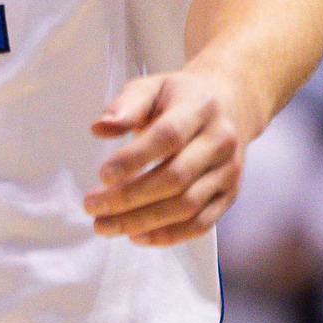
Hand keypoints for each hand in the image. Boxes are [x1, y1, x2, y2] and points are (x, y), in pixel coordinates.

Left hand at [87, 70, 257, 245]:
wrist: (230, 106)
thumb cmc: (181, 98)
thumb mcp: (152, 86)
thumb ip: (126, 105)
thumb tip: (100, 128)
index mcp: (200, 109)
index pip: (168, 137)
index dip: (134, 159)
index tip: (102, 175)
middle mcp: (220, 142)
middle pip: (175, 178)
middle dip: (129, 198)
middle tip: (92, 206)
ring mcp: (228, 172)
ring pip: (187, 206)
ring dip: (142, 222)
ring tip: (104, 225)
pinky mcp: (228, 196)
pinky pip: (200, 224)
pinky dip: (167, 236)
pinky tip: (135, 235)